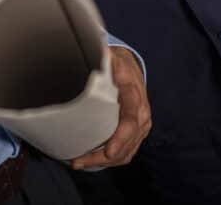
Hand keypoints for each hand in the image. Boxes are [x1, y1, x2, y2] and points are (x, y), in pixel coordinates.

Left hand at [70, 45, 151, 170]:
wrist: (131, 68)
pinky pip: (127, 152)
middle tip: (78, 161)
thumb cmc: (116, 64)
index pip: (130, 120)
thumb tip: (90, 57)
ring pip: (126, 152)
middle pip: (126, 143)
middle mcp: (142, 114)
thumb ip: (101, 60)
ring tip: (79, 162)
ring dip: (103, 162)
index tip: (109, 152)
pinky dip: (110, 161)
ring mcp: (142, 126)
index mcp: (134, 95)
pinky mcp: (137, 133)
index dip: (120, 138)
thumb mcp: (110, 58)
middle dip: (102, 157)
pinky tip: (91, 161)